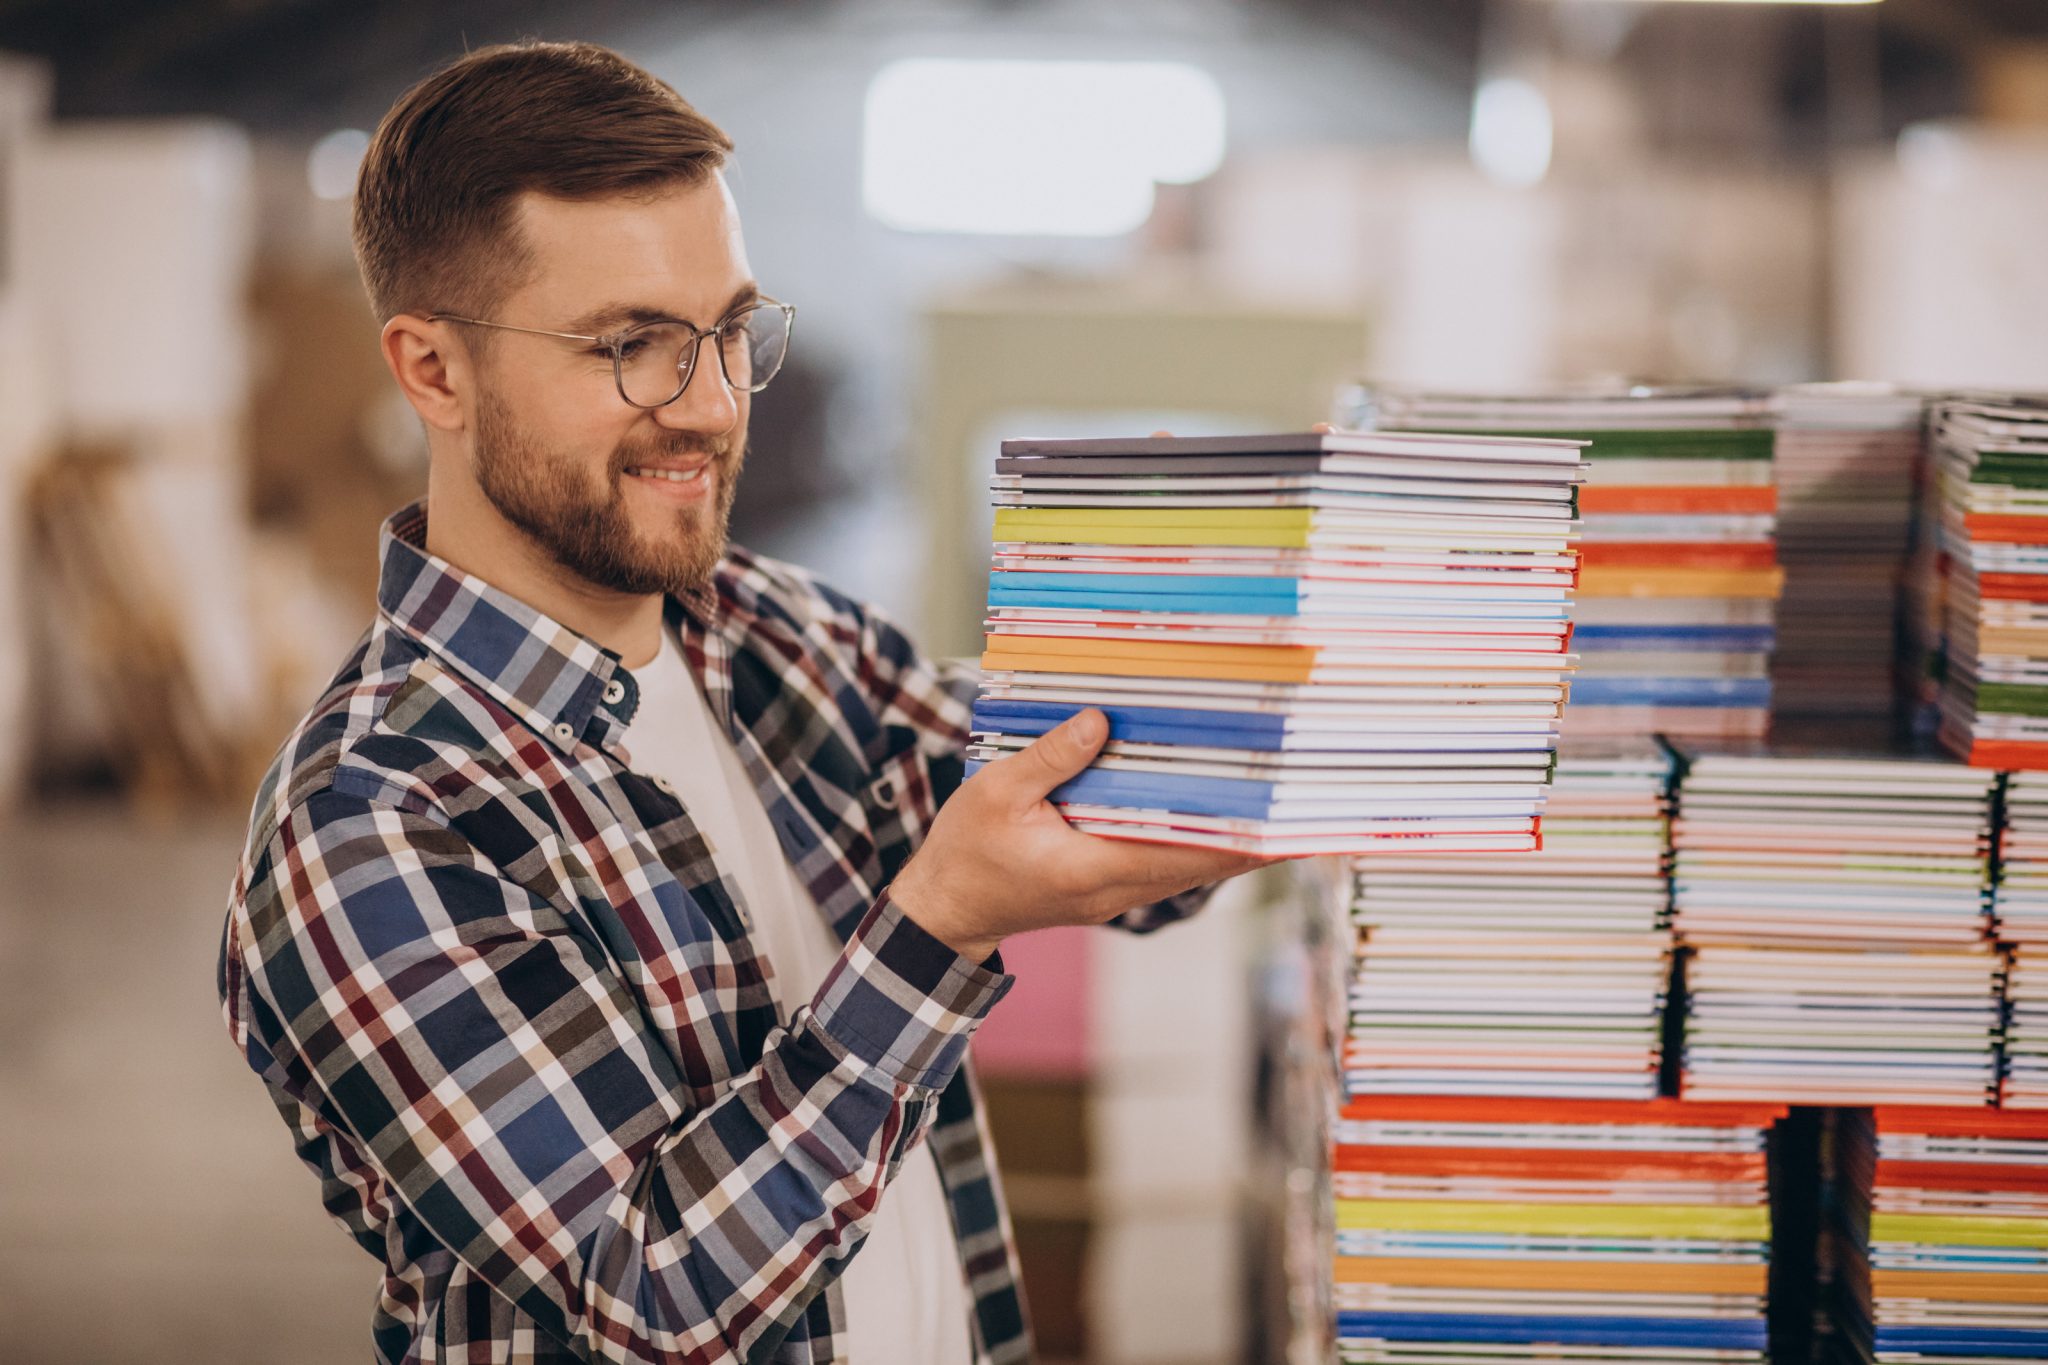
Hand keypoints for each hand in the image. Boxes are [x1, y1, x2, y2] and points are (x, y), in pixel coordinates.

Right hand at [890, 709, 1272, 962]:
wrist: (946, 909)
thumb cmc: (966, 853)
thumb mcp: (996, 793)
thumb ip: (1050, 757)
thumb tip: (1099, 721)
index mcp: (1094, 869)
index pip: (1187, 854)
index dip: (1243, 839)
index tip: (1289, 820)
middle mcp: (1118, 887)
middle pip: (1204, 862)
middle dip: (1253, 832)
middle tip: (1299, 793)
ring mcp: (1118, 890)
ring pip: (1192, 863)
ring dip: (1231, 835)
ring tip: (1275, 794)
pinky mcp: (1111, 883)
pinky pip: (1168, 859)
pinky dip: (1197, 837)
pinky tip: (1218, 806)